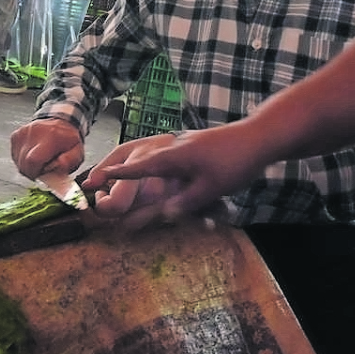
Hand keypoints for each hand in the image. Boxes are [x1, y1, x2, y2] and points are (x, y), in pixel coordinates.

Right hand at [10, 117, 84, 179]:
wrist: (60, 123)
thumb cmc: (68, 140)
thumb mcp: (77, 152)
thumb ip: (70, 161)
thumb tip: (59, 165)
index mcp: (51, 135)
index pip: (33, 160)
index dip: (36, 173)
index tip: (44, 174)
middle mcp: (34, 132)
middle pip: (23, 164)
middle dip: (33, 172)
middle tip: (44, 169)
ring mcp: (22, 133)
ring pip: (18, 162)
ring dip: (28, 167)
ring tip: (40, 161)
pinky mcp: (15, 136)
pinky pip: (15, 156)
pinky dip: (23, 161)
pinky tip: (33, 156)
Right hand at [83, 124, 263, 228]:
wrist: (259, 137)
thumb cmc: (234, 162)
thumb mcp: (209, 189)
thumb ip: (184, 203)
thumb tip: (162, 216)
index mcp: (173, 156)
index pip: (138, 167)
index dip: (116, 175)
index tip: (94, 180)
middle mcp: (174, 148)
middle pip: (139, 158)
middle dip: (118, 168)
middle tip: (95, 179)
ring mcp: (184, 146)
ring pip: (154, 159)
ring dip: (137, 167)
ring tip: (118, 175)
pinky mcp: (194, 148)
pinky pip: (171, 160)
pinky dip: (159, 169)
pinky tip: (161, 178)